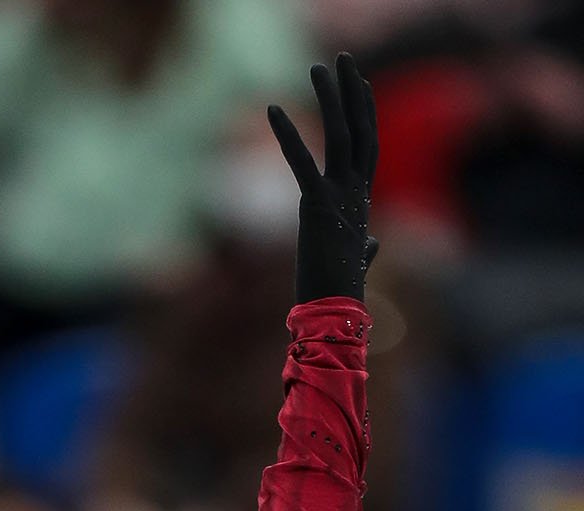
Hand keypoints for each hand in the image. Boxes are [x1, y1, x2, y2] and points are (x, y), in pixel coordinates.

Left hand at [268, 52, 378, 302]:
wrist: (336, 315)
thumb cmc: (342, 292)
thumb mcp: (357, 261)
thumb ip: (367, 248)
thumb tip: (374, 247)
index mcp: (362, 201)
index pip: (368, 146)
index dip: (365, 112)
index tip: (360, 83)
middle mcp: (356, 193)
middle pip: (359, 130)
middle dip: (351, 92)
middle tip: (341, 58)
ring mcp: (339, 198)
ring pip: (339, 135)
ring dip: (329, 99)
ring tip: (317, 67)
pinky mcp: (315, 207)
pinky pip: (300, 162)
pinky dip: (286, 135)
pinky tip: (272, 109)